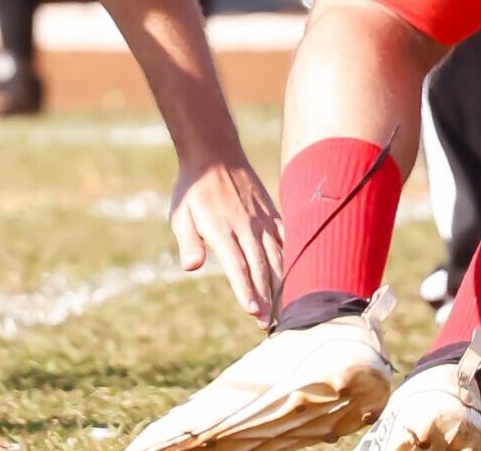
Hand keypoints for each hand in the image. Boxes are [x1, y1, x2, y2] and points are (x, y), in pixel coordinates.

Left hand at [169, 152, 282, 327]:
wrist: (214, 155)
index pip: (237, 266)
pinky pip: (289, 241)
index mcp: (222, 230)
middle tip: (270, 325)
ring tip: (286, 311)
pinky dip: (294, 261)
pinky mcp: (274, 215)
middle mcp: (247, 228)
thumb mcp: (180, 214)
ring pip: (279, 258)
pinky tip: (300, 280)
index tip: (254, 312)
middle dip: (267, 298)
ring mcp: (263, 222)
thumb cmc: (193, 189)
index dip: (246, 290)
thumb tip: (190, 266)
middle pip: (262, 268)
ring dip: (283, 286)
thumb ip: (188, 241)